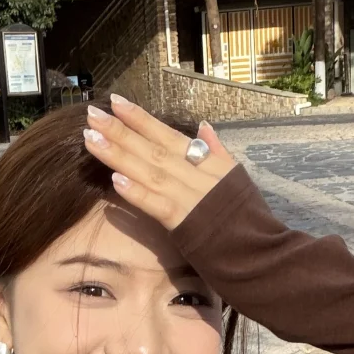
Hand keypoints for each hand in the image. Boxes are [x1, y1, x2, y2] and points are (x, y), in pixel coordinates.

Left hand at [81, 94, 236, 230]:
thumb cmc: (249, 219)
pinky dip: (138, 193)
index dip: (141, 118)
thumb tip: (203, 126)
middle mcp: (197, 174)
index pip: (168, 135)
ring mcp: (191, 198)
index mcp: (208, 162)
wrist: (263, 252)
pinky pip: (158, 206)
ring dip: (119, 155)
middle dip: (121, 131)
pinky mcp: (186, 224)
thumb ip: (218, 151)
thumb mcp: (236, 177)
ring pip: (150, 171)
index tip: (115, 102)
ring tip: (90, 140)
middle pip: (153, 149)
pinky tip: (115, 180)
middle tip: (91, 115)